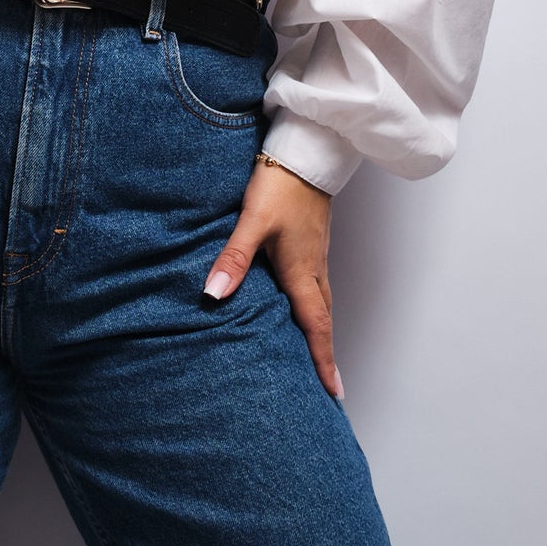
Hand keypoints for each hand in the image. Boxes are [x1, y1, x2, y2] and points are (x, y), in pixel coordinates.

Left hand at [201, 158, 343, 400]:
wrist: (306, 152)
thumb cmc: (281, 186)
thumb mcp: (252, 222)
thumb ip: (233, 259)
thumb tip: (213, 295)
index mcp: (302, 271)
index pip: (316, 326)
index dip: (323, 360)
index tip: (333, 393)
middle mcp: (314, 268)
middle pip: (323, 319)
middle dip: (325, 353)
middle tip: (328, 385)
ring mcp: (316, 254)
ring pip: (321, 302)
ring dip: (320, 330)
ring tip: (315, 354)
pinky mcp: (311, 242)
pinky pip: (317, 285)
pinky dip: (314, 306)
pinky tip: (301, 306)